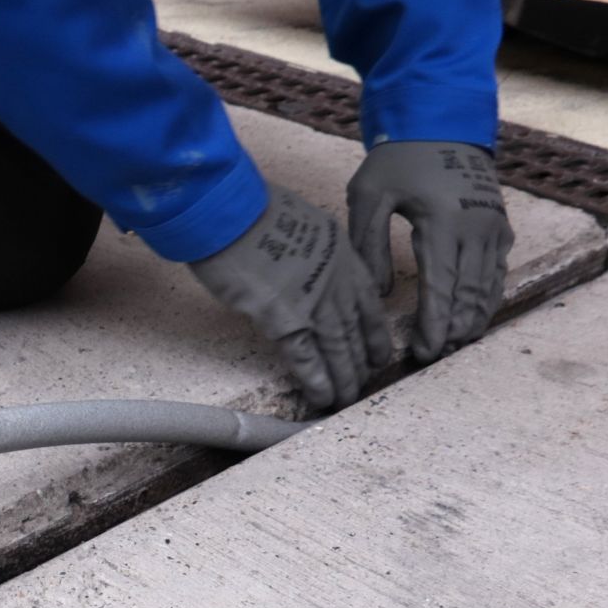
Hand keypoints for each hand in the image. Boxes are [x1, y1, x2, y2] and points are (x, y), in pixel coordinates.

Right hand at [190, 186, 390, 408]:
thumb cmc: (250, 208)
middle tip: (363, 384)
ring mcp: (313, 301)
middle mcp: (336, 280)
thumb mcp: (301, 220)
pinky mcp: (283, 319)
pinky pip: (305, 356)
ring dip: (343, 378)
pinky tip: (322, 396)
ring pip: (337, 348)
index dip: (374, 332)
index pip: (368, 302)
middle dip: (360, 362)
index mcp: (341, 253)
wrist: (229, 211)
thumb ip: (312, 249)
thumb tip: (304, 269)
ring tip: (346, 399)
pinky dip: (316, 379)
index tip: (378, 354)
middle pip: (355, 330)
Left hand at [347, 142, 514, 362]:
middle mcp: (478, 229)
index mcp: (444, 222)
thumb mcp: (369, 193)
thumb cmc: (398, 159)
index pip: (442, 287)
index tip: (423, 353)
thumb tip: (378, 293)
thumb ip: (368, 243)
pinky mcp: (501, 227)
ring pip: (489, 288)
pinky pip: (498, 272)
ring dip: (473, 320)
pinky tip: (471, 318)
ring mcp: (495, 228)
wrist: (441, 123)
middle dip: (454, 331)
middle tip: (434, 358)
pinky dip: (486, 299)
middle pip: (470, 295)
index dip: (434, 324)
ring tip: (452, 346)